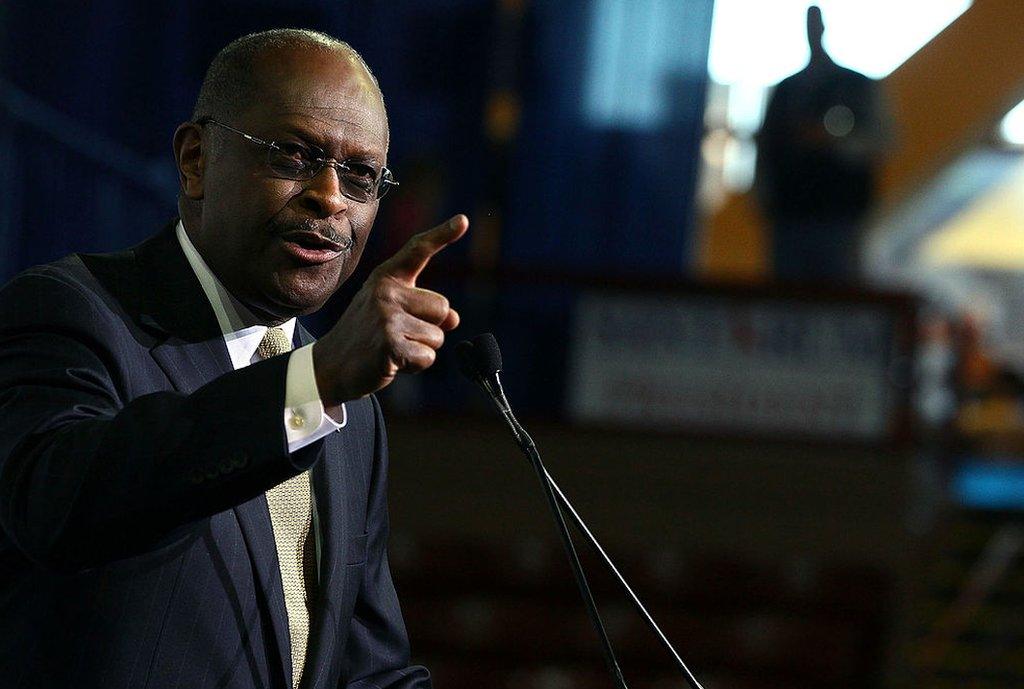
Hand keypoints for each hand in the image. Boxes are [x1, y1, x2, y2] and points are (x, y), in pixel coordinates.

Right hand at [313, 214, 467, 404]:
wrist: (330, 367)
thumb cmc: (366, 338)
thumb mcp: (391, 313)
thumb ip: (422, 308)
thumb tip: (455, 318)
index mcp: (386, 278)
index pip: (418, 250)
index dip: (443, 235)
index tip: (463, 220)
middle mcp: (386, 291)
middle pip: (442, 307)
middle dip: (430, 328)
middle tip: (398, 335)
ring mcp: (386, 316)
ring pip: (438, 336)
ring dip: (421, 349)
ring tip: (393, 348)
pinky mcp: (389, 344)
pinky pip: (427, 357)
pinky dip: (415, 366)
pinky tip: (392, 362)